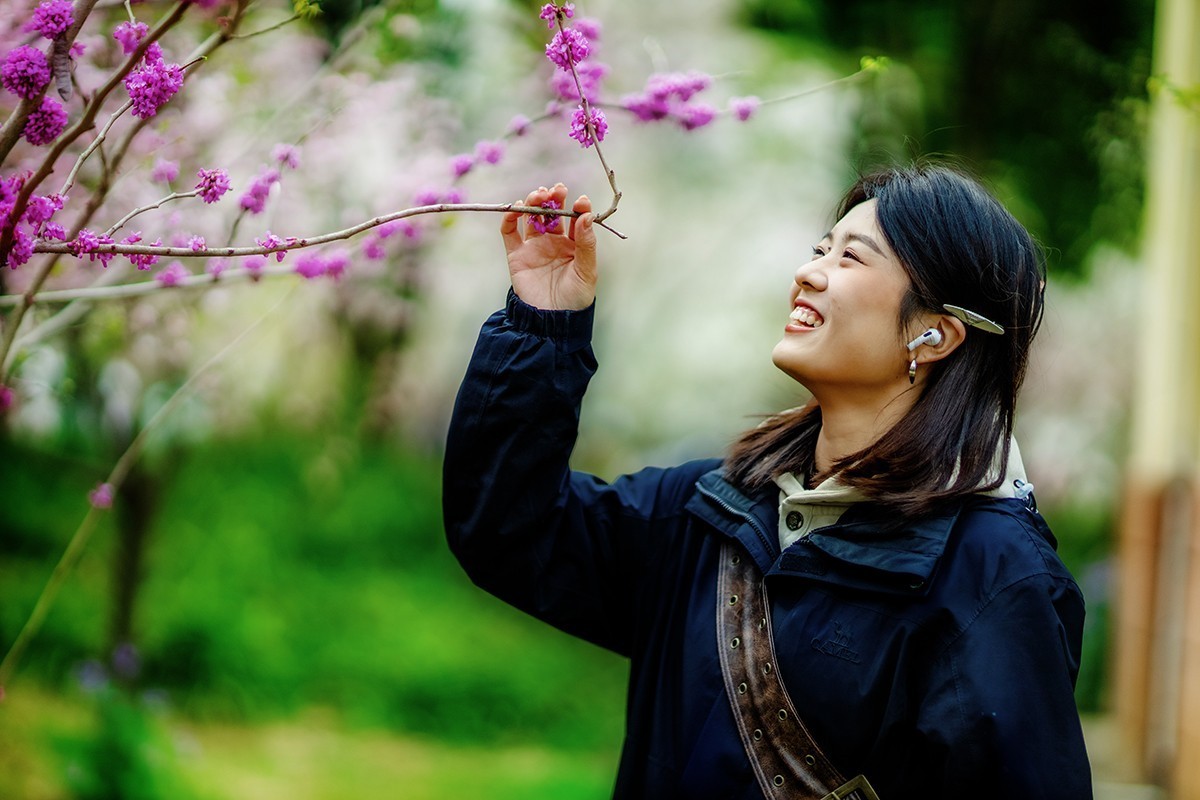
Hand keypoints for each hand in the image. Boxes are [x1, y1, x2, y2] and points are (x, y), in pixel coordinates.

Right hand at [500, 183, 596, 310]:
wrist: (552, 321)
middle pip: (551, 213)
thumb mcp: (587, 271)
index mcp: (573, 245)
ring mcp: (534, 247)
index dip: (577, 208)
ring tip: (539, 195)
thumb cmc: (575, 298)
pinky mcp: (516, 256)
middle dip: (554, 198)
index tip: (580, 201)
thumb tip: (586, 216)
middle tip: (557, 190)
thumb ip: (586, 243)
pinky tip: (516, 208)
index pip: (575, 219)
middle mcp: (553, 242)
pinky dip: (509, 218)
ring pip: (531, 218)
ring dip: (534, 202)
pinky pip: (509, 233)